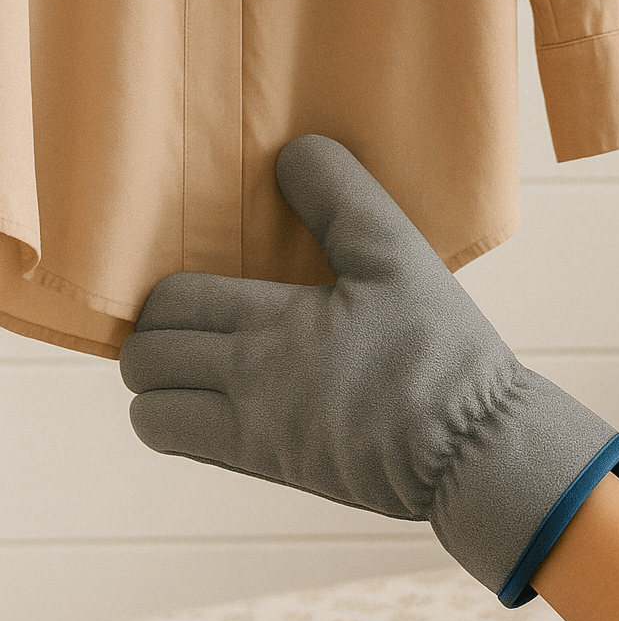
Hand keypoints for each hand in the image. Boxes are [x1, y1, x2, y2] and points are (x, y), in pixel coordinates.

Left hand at [120, 135, 618, 605]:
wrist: (470, 449)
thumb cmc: (440, 351)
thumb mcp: (399, 256)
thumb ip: (342, 198)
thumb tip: (293, 152)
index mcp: (276, 320)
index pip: (172, 299)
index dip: (169, 292)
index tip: (200, 286)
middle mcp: (248, 377)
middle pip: (147, 355)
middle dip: (155, 335)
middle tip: (191, 325)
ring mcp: (251, 430)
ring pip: (148, 409)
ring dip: (158, 386)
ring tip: (194, 368)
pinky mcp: (267, 468)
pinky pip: (181, 446)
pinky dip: (177, 424)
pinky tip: (219, 405)